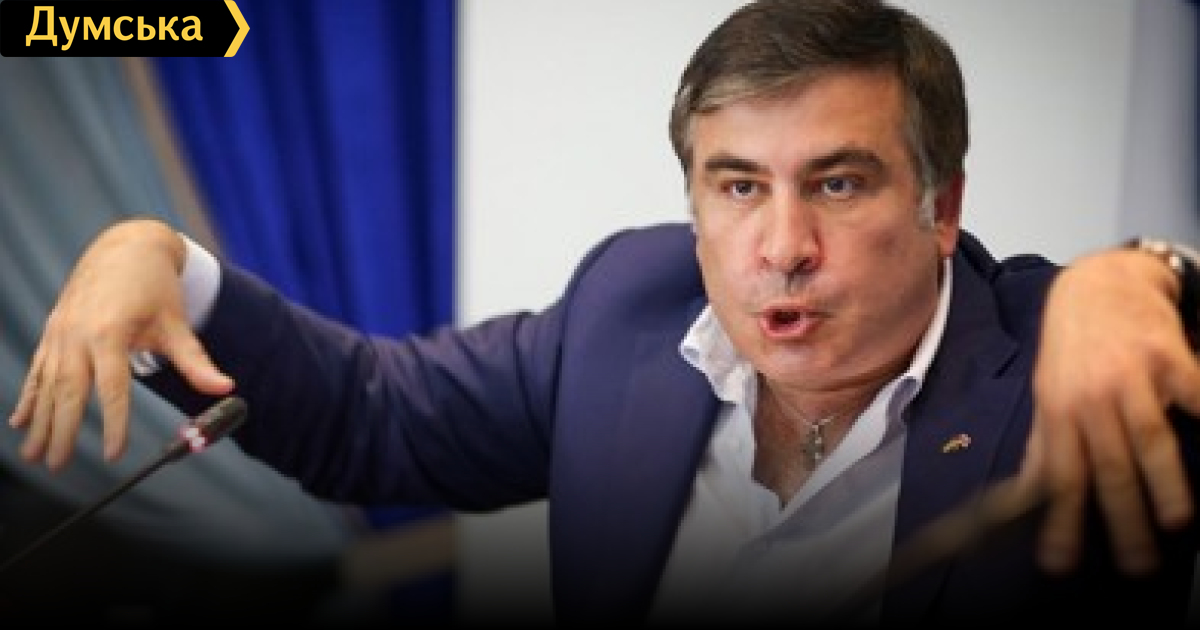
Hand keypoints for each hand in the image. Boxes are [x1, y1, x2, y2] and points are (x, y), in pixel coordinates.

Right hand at [7, 218, 233, 469]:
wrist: (126, 247)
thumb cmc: (156, 287)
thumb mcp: (177, 323)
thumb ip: (196, 361)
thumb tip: (226, 388)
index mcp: (110, 332)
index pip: (112, 389)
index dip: (113, 423)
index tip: (113, 454)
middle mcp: (78, 333)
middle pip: (67, 391)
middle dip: (60, 431)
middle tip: (56, 466)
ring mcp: (61, 332)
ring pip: (46, 384)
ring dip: (38, 421)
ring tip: (32, 455)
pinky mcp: (53, 331)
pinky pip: (37, 370)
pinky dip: (28, 396)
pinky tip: (19, 422)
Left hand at [1025, 247, 1199, 575]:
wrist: (1100, 282)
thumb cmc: (1073, 347)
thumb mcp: (1048, 392)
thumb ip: (1045, 444)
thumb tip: (1027, 494)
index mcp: (1057, 411)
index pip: (1057, 477)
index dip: (1058, 521)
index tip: (1060, 563)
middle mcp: (1089, 396)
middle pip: (1105, 467)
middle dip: (1120, 520)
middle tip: (1137, 565)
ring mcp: (1129, 375)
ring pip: (1148, 439)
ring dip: (1164, 484)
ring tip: (1177, 523)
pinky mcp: (1167, 355)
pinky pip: (1195, 394)